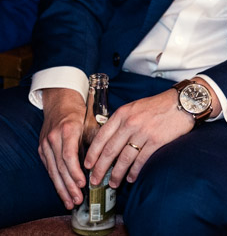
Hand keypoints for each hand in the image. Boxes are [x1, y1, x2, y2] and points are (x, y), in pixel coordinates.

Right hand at [38, 88, 87, 208]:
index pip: (69, 155)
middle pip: (60, 166)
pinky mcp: (42, 149)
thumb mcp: (92, 121)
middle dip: (69, 185)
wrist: (60, 101)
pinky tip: (63, 192)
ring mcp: (46, 144)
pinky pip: (50, 168)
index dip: (75, 171)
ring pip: (53, 170)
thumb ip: (97, 140)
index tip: (83, 183)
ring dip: (62, 188)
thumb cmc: (81, 112)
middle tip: (78, 199)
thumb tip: (108, 160)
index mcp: (68, 129)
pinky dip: (57, 181)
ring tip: (71, 202)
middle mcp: (54, 138)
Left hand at [83, 88, 194, 188]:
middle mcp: (131, 123)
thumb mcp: (136, 107)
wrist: (184, 102)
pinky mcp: (157, 140)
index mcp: (123, 114)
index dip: (92, 154)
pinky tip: (131, 178)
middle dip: (100, 169)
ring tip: (113, 184)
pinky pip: (141, 160)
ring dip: (117, 174)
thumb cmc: (159, 105)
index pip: (101, 137)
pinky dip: (134, 171)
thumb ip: (122, 121)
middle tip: (95, 180)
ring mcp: (144, 132)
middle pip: (109, 151)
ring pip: (124, 158)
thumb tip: (110, 140)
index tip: (88, 165)